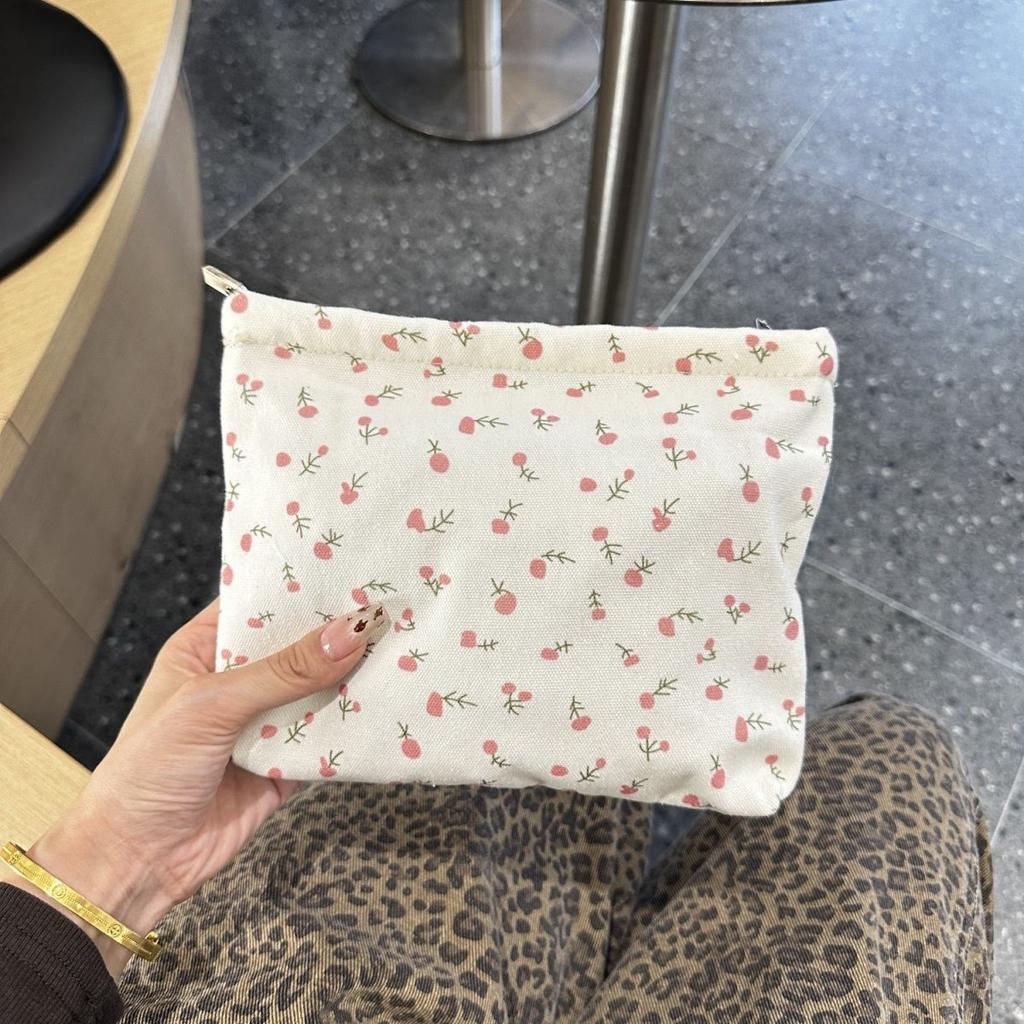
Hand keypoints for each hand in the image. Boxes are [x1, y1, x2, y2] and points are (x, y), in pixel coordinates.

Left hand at [7, 598, 387, 976]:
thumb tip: (350, 632)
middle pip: (297, 647)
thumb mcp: (212, 706)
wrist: (136, 863)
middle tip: (389, 606)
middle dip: (337, 633)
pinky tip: (387, 705)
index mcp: (204, 651)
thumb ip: (284, 671)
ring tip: (400, 648)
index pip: (259, 606)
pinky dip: (353, 728)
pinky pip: (327, 738)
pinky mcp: (285, 765)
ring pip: (318, 691)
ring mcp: (263, 724)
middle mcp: (236, 683)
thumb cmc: (147, 771)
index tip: (351, 570)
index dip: (301, 588)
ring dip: (352, 678)